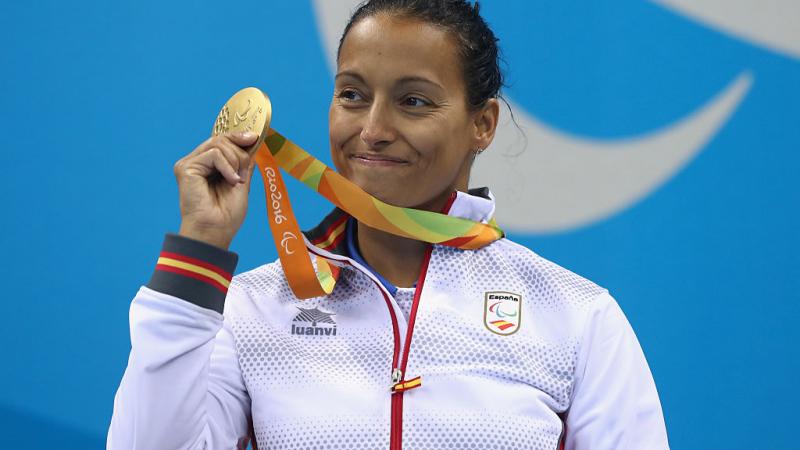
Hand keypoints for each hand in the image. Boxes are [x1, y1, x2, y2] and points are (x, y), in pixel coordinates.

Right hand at [174, 131, 258, 249]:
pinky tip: (231, 181)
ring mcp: (190, 164)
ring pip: (218, 144)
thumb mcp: (242, 182)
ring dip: (235, 161)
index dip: (238, 137)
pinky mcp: (185, 168)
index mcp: (208, 166)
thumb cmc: (227, 215)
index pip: (222, 141)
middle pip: (221, 139)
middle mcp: (197, 163)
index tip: (254, 138)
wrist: (216, 231)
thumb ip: (244, 163)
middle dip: (240, 153)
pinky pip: (214, 154)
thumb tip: (251, 141)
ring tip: (237, 181)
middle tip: (244, 175)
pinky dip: (228, 167)